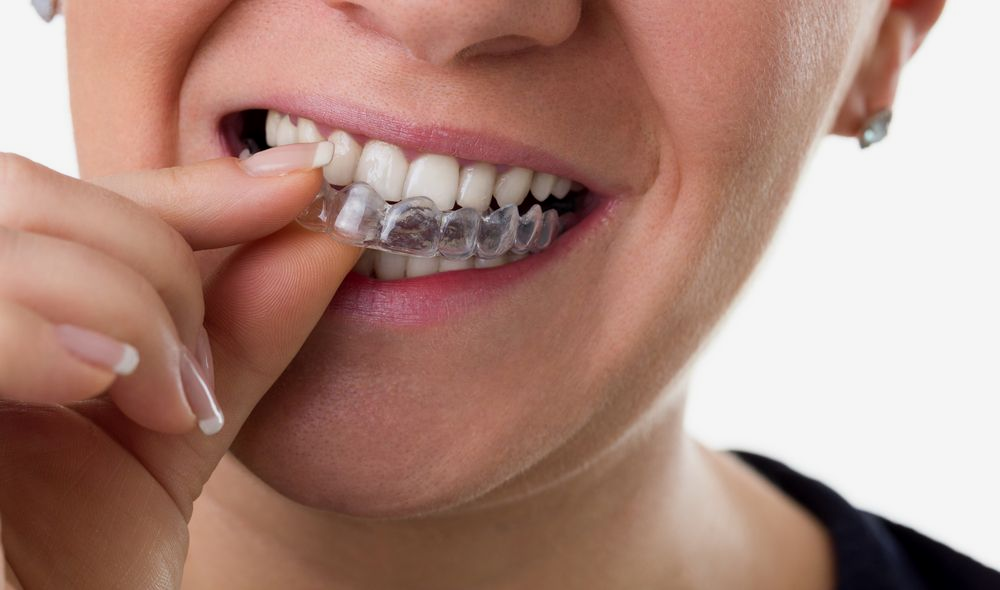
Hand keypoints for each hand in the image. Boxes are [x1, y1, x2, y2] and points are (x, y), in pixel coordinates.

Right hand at [0, 146, 357, 588]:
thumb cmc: (70, 572)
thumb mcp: (169, 440)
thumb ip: (239, 338)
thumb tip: (322, 235)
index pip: (71, 200)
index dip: (188, 184)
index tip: (301, 180)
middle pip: (28, 190)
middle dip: (151, 258)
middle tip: (194, 374)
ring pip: (4, 230)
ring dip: (116, 300)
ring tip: (164, 404)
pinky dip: (39, 331)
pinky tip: (98, 383)